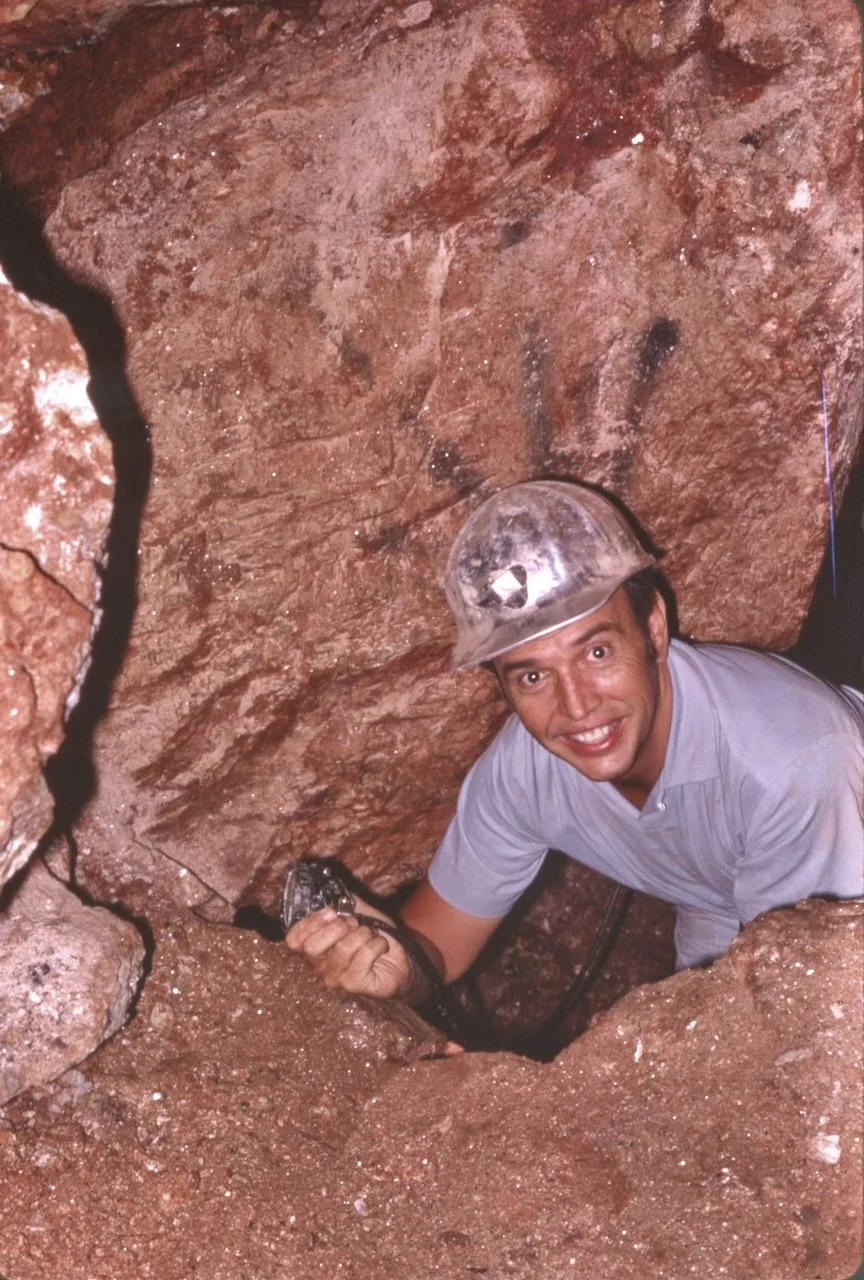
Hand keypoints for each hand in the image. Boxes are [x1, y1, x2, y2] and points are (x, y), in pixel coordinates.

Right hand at [284, 900, 413, 999]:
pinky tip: (380, 946)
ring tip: (370, 935)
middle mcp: (320, 966)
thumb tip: (331, 886)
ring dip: (363, 934)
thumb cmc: (372, 937)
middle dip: (337, 928)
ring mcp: (336, 979)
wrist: (399, 958)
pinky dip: (377, 944)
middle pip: (312, 948)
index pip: (294, 941)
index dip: (310, 923)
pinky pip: (363, 956)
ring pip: (342, 949)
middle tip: (354, 924)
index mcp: (315, 948)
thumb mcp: (357, 913)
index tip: (331, 912)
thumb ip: (342, 901)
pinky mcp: (355, 985)